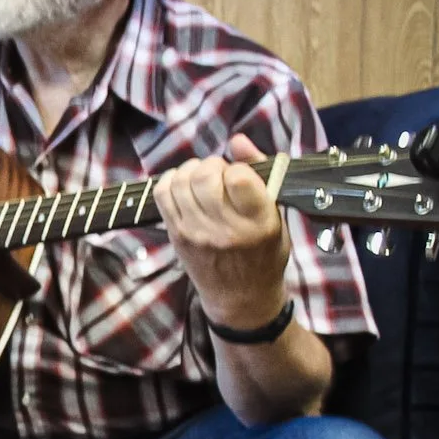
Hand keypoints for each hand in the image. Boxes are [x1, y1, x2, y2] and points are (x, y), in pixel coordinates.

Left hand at [153, 133, 291, 329]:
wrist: (240, 298)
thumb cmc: (264, 253)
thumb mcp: (277, 217)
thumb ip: (262, 174)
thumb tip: (238, 139)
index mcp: (259, 223)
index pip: (239, 178)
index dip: (238, 168)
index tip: (241, 177)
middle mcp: (226, 229)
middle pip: (206, 177)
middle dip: (212, 166)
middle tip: (219, 174)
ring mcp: (196, 233)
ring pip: (181, 183)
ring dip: (191, 171)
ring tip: (202, 179)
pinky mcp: (176, 236)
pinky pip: (162, 195)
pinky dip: (171, 182)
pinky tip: (184, 186)